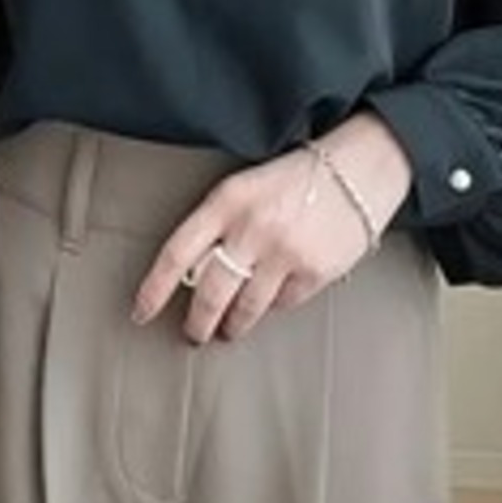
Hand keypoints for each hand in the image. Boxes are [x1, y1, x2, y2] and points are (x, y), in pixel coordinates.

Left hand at [130, 111, 415, 343]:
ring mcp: (285, 252)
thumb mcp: (246, 188)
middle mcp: (252, 228)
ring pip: (244, 309)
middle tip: (193, 334)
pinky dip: (273, 307)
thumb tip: (192, 277)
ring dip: (232, 326)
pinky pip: (282, 305)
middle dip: (197, 323)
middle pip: (210, 294)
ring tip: (227, 331)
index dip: (154, 289)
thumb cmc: (296, 178)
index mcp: (227, 201)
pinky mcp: (315, 271)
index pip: (177, 253)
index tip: (140, 313)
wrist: (360, 168)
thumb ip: (218, 225)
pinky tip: (271, 300)